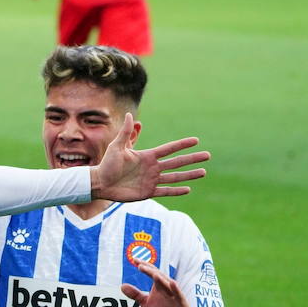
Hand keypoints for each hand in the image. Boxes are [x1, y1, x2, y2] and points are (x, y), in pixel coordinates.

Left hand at [89, 113, 209, 201]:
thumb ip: (125, 133)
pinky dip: (176, 191)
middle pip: (176, 162)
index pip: (168, 149)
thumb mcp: (116, 147)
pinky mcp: (147, 192)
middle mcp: (152, 167)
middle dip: (192, 159)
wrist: (99, 183)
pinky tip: (188, 189)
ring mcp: (151, 180)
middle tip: (207, 155)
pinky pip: (165, 191)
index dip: (181, 145)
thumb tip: (130, 114)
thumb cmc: (106, 164)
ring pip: (175, 177)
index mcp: (147, 156)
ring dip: (189, 175)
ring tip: (203, 172)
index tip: (196, 140)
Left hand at [121, 261, 190, 306]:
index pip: (151, 272)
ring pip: (168, 284)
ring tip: (152, 273)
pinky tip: (172, 284)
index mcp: (159, 285)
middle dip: (149, 270)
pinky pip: (179, 295)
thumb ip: (135, 294)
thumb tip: (122, 286)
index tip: (134, 259)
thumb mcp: (146, 303)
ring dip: (161, 278)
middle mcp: (167, 286)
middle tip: (139, 265)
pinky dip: (175, 289)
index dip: (143, 266)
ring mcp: (175, 294)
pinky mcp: (181, 302)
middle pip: (159, 275)